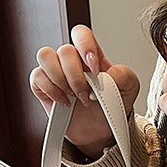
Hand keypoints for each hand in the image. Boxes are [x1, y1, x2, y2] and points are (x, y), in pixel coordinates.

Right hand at [29, 25, 139, 159]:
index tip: (95, 70)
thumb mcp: (130, 88)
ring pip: (45, 56)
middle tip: (87, 95)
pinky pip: (37, 76)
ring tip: (74, 97)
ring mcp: (55, 72)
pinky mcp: (43, 86)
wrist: (101, 133)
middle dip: (76, 76)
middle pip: (64, 50)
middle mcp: (71, 61)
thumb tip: (108, 73)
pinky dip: (51, 90)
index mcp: (90, 55)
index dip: (85, 46)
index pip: (81, 33)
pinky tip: (64, 102)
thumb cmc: (112, 107)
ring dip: (61, 79)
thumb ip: (125, 75)